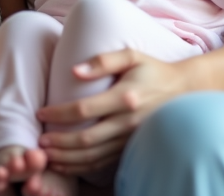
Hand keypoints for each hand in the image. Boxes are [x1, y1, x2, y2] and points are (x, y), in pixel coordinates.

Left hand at [35, 49, 191, 174]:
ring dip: (67, 159)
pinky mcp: (133, 148)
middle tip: (38, 142)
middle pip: (86, 139)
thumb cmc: (154, 70)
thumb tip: (74, 71)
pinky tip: (67, 165)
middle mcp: (128, 121)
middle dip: (59, 143)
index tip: (41, 113)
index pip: (84, 109)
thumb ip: (103, 60)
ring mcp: (131, 138)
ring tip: (47, 156)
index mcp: (125, 97)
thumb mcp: (132, 56)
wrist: (185, 90)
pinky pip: (104, 163)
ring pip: (94, 156)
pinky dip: (83, 167)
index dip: (59, 114)